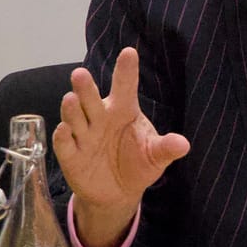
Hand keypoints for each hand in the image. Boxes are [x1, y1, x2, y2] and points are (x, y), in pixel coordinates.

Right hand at [54, 48, 189, 246]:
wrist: (119, 193)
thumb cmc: (138, 163)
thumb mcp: (155, 156)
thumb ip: (166, 148)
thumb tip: (184, 145)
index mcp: (123, 110)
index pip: (125, 87)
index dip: (126, 70)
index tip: (129, 53)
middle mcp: (100, 118)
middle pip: (91, 99)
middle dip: (85, 87)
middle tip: (80, 74)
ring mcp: (84, 135)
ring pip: (75, 118)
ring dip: (72, 109)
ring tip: (71, 99)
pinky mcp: (71, 156)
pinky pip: (65, 144)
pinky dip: (63, 137)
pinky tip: (64, 130)